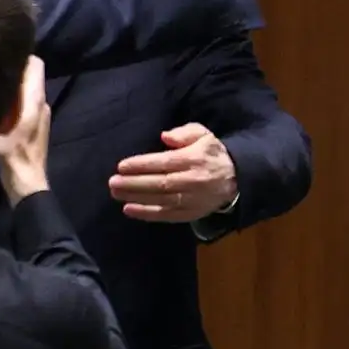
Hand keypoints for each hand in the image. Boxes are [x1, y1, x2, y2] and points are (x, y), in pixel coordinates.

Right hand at [0, 56, 50, 204]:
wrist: (28, 185)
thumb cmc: (14, 158)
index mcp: (35, 101)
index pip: (35, 64)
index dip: (20, 55)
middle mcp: (41, 103)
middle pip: (30, 74)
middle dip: (12, 68)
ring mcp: (40, 114)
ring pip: (27, 88)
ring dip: (12, 84)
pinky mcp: (35, 124)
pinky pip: (24, 101)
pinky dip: (13, 98)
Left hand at [108, 123, 237, 222]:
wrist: (236, 178)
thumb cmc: (211, 153)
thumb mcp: (202, 134)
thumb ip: (184, 132)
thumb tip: (165, 136)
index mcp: (194, 160)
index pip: (164, 163)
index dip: (142, 165)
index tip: (122, 166)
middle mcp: (193, 181)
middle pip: (160, 184)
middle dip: (134, 183)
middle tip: (112, 182)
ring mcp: (192, 200)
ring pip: (162, 201)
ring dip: (136, 198)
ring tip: (116, 194)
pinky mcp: (191, 213)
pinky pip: (167, 216)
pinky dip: (147, 214)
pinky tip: (129, 210)